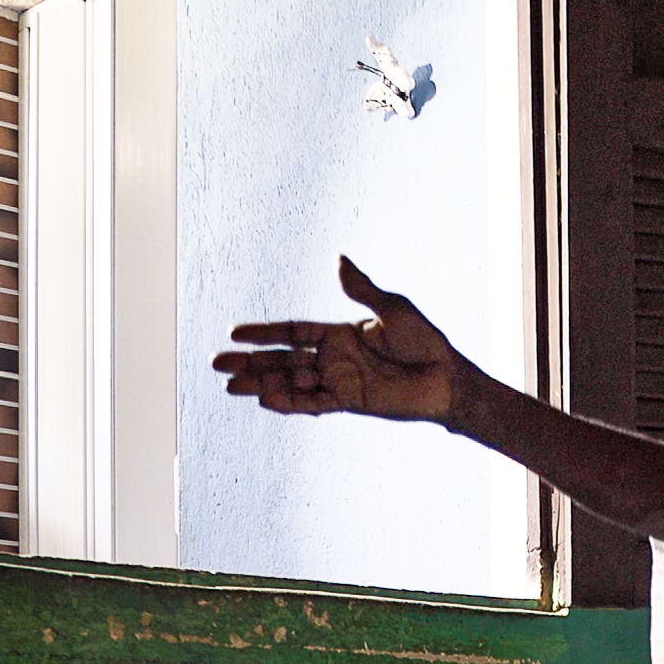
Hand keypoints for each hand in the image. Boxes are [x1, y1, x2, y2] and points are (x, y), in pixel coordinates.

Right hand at [212, 257, 472, 423]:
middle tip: (217, 365)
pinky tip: (265, 401)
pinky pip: (313, 403)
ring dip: (261, 384)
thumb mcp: (392, 309)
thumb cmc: (425, 341)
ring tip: (231, 387)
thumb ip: (361, 289)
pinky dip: (290, 403)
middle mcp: (334, 358)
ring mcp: (340, 381)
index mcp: (339, 333)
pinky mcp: (350, 402)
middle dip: (250, 362)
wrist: (446, 377)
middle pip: (283, 360)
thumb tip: (339, 259)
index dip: (264, 333)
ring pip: (291, 383)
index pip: (292, 332)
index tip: (235, 334)